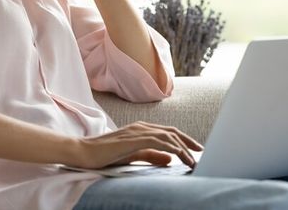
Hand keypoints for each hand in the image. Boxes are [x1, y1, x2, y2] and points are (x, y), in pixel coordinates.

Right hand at [70, 121, 203, 168]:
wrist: (84, 152)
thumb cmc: (106, 155)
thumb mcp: (133, 156)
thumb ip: (151, 156)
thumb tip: (170, 159)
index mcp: (141, 129)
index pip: (168, 132)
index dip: (184, 140)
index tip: (196, 150)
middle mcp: (141, 126)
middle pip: (172, 132)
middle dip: (189, 142)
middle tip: (202, 152)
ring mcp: (137, 131)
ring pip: (167, 136)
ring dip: (183, 148)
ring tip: (193, 160)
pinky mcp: (133, 139)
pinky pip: (157, 141)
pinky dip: (171, 148)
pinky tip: (180, 156)